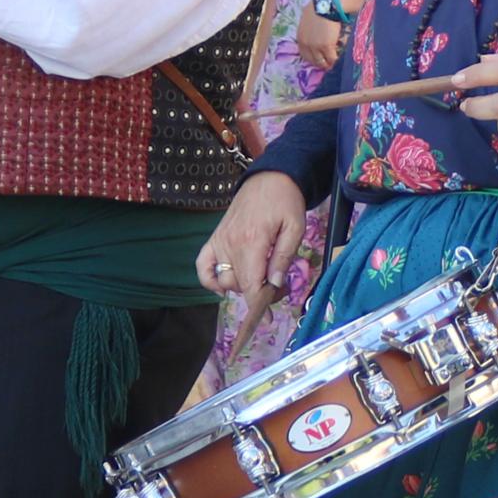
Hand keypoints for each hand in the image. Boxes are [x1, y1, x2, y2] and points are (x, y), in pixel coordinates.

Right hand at [197, 171, 307, 310]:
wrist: (269, 177)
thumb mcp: (294, 228)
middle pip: (240, 285)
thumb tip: (274, 283)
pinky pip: (202, 266)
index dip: (258, 306)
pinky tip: (223, 286)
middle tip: (278, 286)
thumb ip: (283, 257)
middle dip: (259, 294)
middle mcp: (231, 244)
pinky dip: (209, 280)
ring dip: (242, 286)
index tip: (265, 320)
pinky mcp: (215, 237)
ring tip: (261, 278)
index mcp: (253, 241)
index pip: (251, 284)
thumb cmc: (285, 201)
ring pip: (225, 279)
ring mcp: (220, 241)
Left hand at [294, 9, 345, 69]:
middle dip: (321, 63)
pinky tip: (340, 60)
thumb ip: (309, 29)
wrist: (326, 4)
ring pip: (322, 62)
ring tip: (334, 64)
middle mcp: (306, 44)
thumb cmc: (319, 8)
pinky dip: (336, 60)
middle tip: (328, 64)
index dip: (312, 58)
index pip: (304, 54)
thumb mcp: (308, 19)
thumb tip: (316, 33)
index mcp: (300, 38)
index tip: (319, 59)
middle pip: (313, 60)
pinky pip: (332, 59)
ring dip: (328, 64)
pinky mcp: (326, 46)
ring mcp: (316, 46)